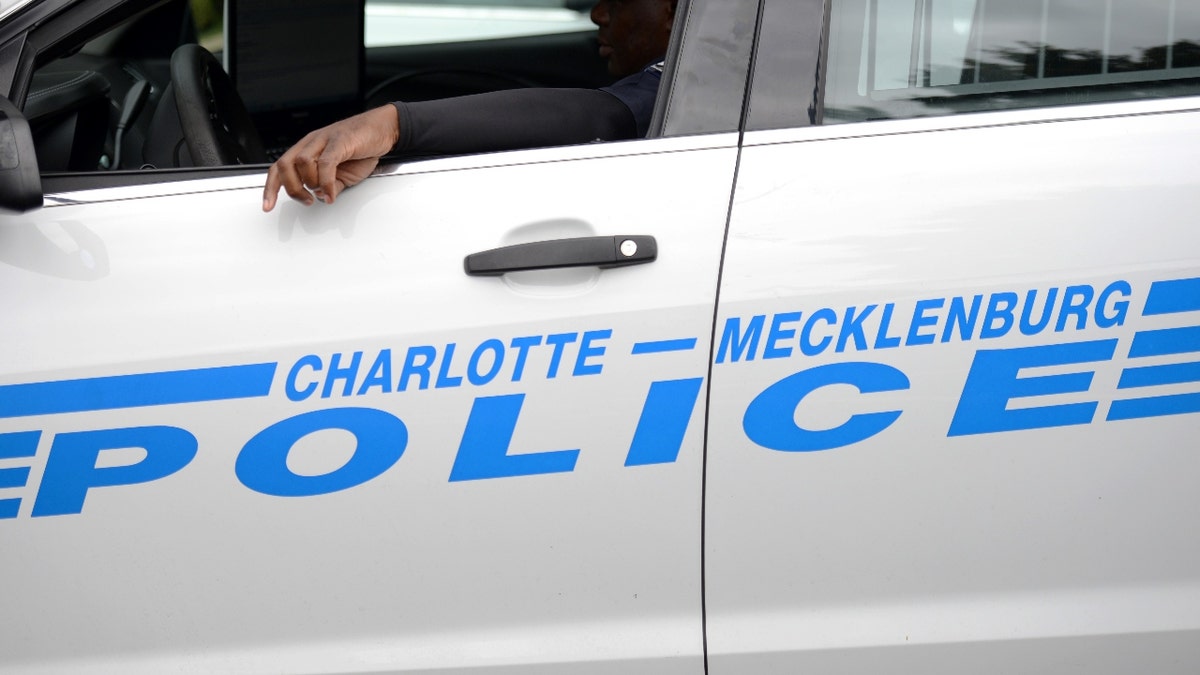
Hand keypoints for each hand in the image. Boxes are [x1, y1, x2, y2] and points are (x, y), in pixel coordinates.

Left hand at [262, 105, 400, 211]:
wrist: (383, 129)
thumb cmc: (362, 147)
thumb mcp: (344, 174)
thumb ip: (330, 186)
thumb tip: (320, 197)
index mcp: (307, 150)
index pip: (280, 167)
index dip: (271, 188)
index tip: (268, 207)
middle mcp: (311, 143)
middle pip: (285, 165)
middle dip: (292, 188)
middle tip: (306, 201)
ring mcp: (324, 140)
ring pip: (302, 163)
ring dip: (310, 184)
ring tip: (323, 193)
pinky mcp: (339, 141)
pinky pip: (326, 163)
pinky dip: (327, 182)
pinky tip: (331, 193)